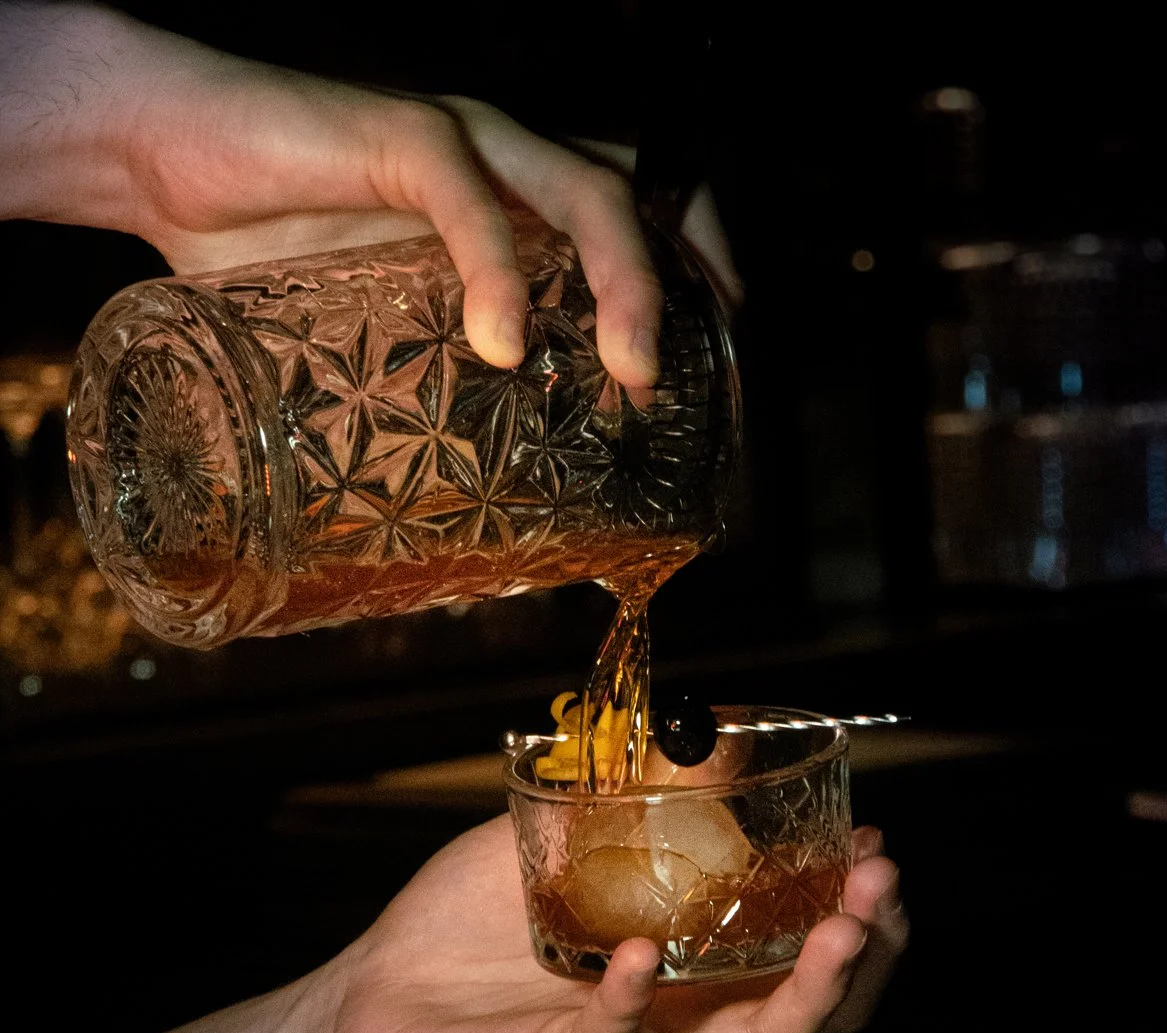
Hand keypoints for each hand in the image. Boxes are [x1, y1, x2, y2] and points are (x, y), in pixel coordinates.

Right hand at [0, 5, 662, 384]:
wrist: (164, 157)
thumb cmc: (273, 247)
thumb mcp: (374, 318)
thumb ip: (426, 362)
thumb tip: (460, 479)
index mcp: (513, 200)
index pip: (640, 214)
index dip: (696, 269)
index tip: (716, 350)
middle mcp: (506, 162)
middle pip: (639, 200)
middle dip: (681, 288)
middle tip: (675, 384)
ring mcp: (461, 142)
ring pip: (584, 191)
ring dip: (621, 285)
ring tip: (629, 372)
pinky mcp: (397, 133)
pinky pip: (466, 195)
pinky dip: (495, 271)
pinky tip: (500, 342)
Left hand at [306, 817, 905, 1032]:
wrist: (371, 1002)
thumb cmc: (463, 925)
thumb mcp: (555, 842)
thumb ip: (628, 800)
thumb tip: (706, 740)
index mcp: (683, 960)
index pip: (794, 946)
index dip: (847, 905)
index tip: (869, 844)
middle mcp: (677, 1013)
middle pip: (808, 1003)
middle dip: (864, 947)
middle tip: (880, 887)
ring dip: (809, 987)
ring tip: (842, 929)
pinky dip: (632, 1004)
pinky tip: (640, 956)